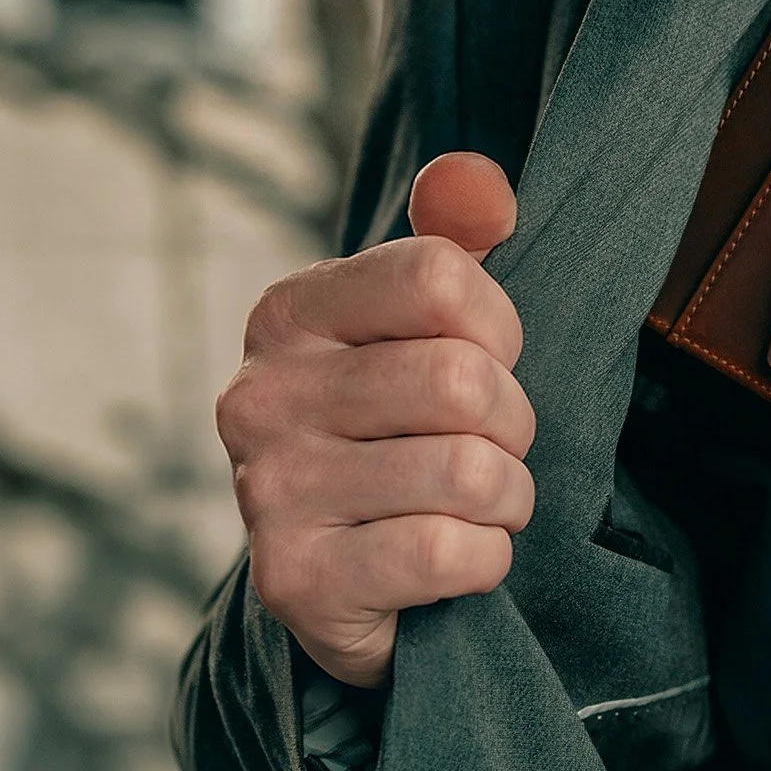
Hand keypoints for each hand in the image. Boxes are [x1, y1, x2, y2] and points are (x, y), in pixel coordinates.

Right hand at [216, 153, 534, 686]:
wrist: (346, 575)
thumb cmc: (396, 432)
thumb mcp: (416, 330)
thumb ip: (452, 244)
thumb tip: (483, 190)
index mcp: (289, 313)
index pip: (441, 277)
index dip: (500, 327)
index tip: (489, 360)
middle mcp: (259, 395)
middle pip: (463, 381)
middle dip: (512, 424)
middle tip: (490, 446)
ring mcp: (268, 492)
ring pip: (469, 472)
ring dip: (506, 496)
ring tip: (474, 503)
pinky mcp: (296, 580)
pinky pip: (453, 554)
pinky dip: (486, 559)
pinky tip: (453, 557)